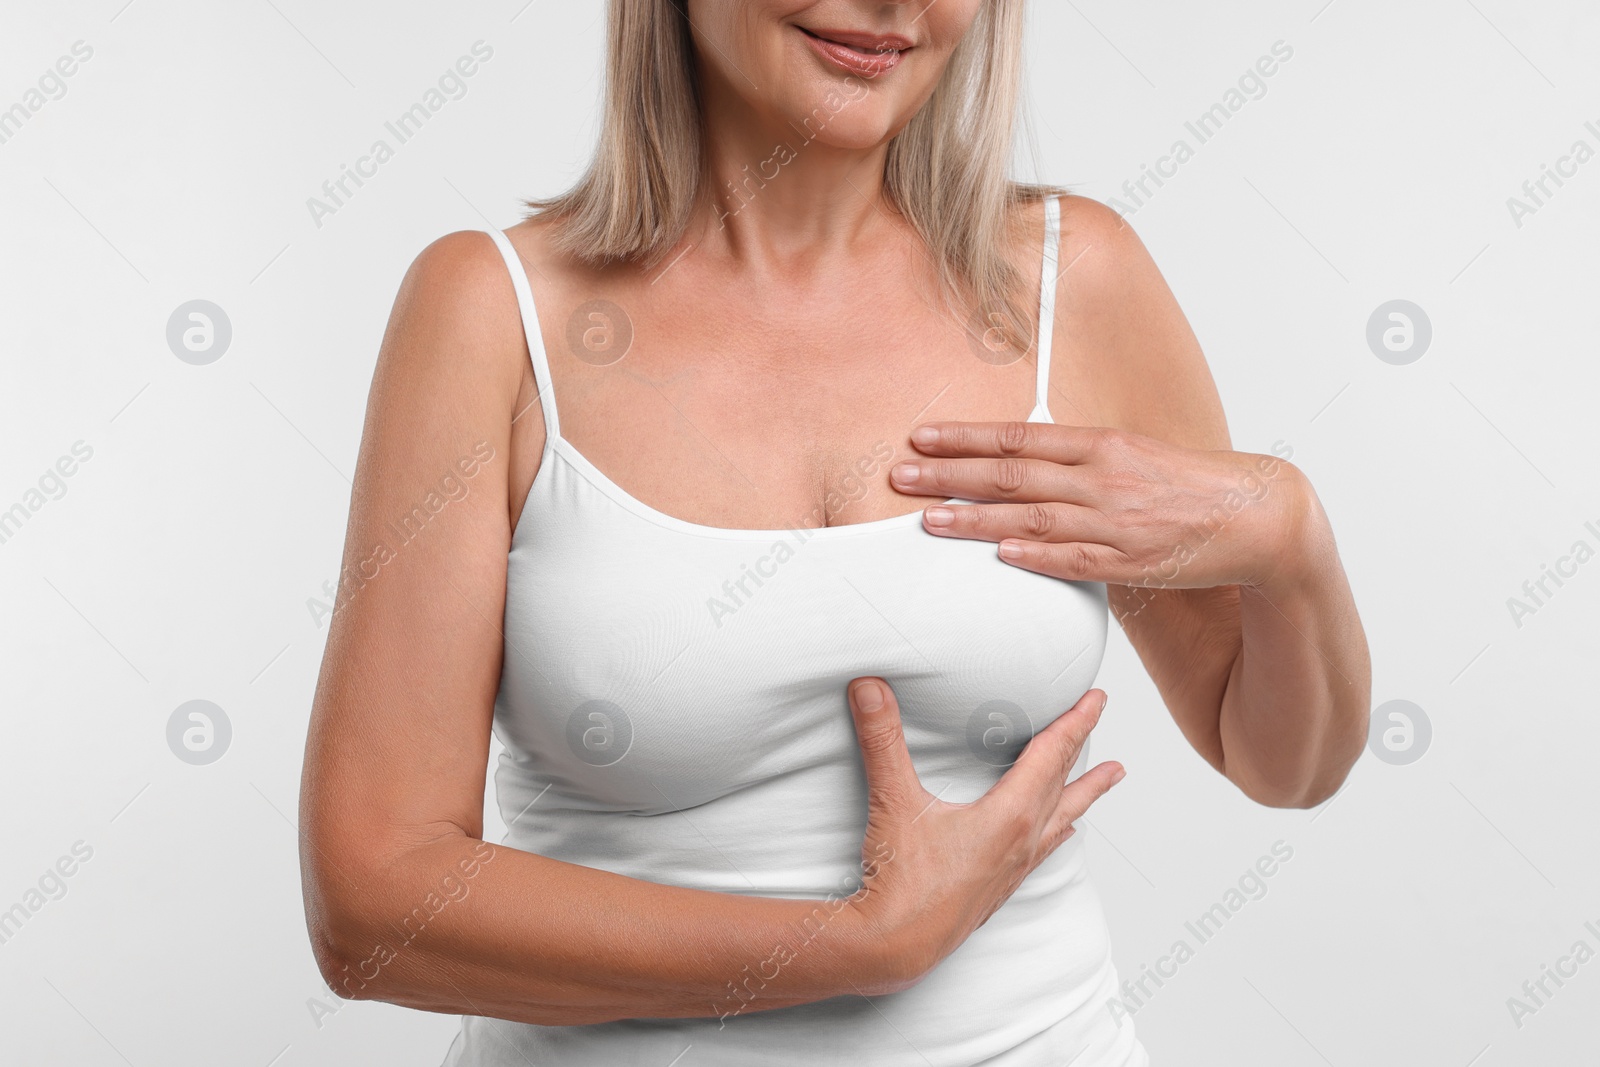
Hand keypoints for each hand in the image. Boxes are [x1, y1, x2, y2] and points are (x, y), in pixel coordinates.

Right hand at [841, 677, 1123, 989]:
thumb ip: (882, 739)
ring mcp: (1013, 868)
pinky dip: (1058, 831)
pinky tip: (1060, 834)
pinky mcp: (998, 888)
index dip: (1074, 721)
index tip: (1096, 697)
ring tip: (1109, 778)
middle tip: (1103, 717)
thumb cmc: (902, 882)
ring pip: (1061, 819)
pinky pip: (1043, 850)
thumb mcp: (893, 800)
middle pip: (1064, 783)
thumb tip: (869, 687)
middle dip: (1084, 746)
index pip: (1051, 755)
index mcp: (1010, 815)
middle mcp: (1022, 841)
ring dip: (1085, 793)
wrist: (896, 947)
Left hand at [891, 422, 1309, 590]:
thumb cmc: (1190, 484)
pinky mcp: (1132, 561)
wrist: (1260, 514)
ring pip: (1031, 518)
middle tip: (899, 475)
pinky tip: (998, 556)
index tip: (921, 437)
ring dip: (974, 520)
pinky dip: (1035, 556)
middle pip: (1011, 474)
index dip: (965, 438)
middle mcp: (1103, 477)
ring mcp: (1116, 520)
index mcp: (1102, 444)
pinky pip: (1074, 560)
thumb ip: (1080, 460)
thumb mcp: (1134, 456)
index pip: (1018, 437)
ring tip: (926, 520)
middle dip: (949, 475)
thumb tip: (1027, 460)